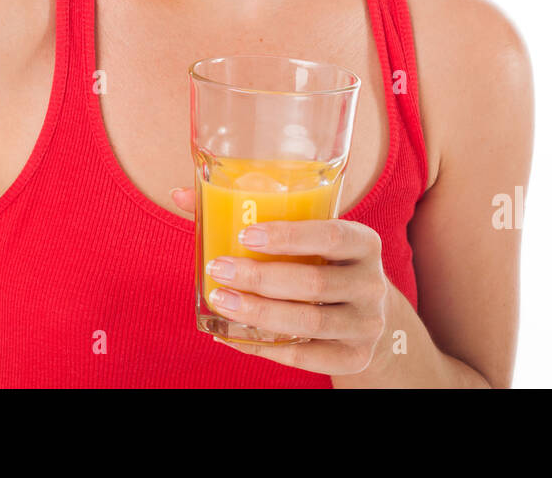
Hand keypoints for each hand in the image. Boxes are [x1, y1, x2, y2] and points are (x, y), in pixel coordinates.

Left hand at [170, 186, 390, 375]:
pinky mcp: (354, 357)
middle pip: (314, 283)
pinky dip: (264, 347)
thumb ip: (253, 214)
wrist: (366, 317)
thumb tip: (180, 193)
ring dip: (258, 312)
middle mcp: (371, 284)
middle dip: (261, 278)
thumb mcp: (307, 239)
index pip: (332, 235)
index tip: (246, 234)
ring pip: (308, 321)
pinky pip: (305, 356)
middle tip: (220, 269)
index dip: (290, 236)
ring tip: (220, 300)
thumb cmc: (322, 265)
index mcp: (364, 243)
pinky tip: (231, 335)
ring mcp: (366, 325)